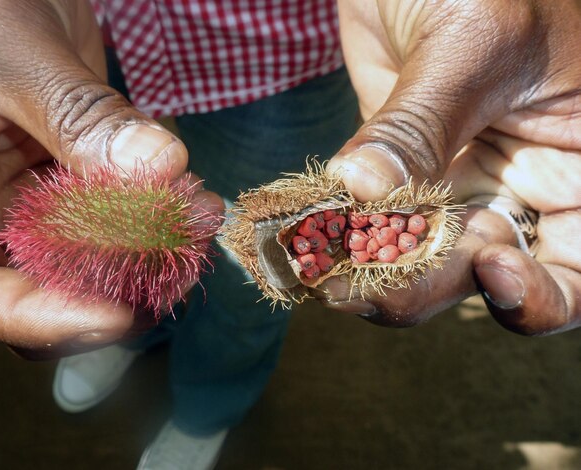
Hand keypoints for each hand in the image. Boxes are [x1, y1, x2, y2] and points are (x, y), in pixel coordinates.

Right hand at [0, 0, 222, 354]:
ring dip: (151, 249)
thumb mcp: (11, 54)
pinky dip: (157, 212)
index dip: (45, 318)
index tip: (121, 315)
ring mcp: (35, 201)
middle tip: (177, 266)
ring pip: (96, 256)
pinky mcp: (78, 181)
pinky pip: (122, 213)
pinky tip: (190, 197)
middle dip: (117, 285)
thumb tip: (161, 167)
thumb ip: (81, 117)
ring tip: (195, 222)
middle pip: (46, 287)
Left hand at [322, 0, 580, 334]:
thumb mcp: (474, 41)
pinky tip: (308, 236)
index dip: (541, 295)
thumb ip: (421, 124)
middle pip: (481, 279)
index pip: (574, 271)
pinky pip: (367, 220)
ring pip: (416, 261)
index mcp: (573, 170)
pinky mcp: (395, 173)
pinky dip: (338, 234)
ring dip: (368, 273)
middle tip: (363, 283)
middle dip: (425, 290)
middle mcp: (516, 190)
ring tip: (321, 266)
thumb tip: (364, 190)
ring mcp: (451, 185)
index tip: (490, 270)